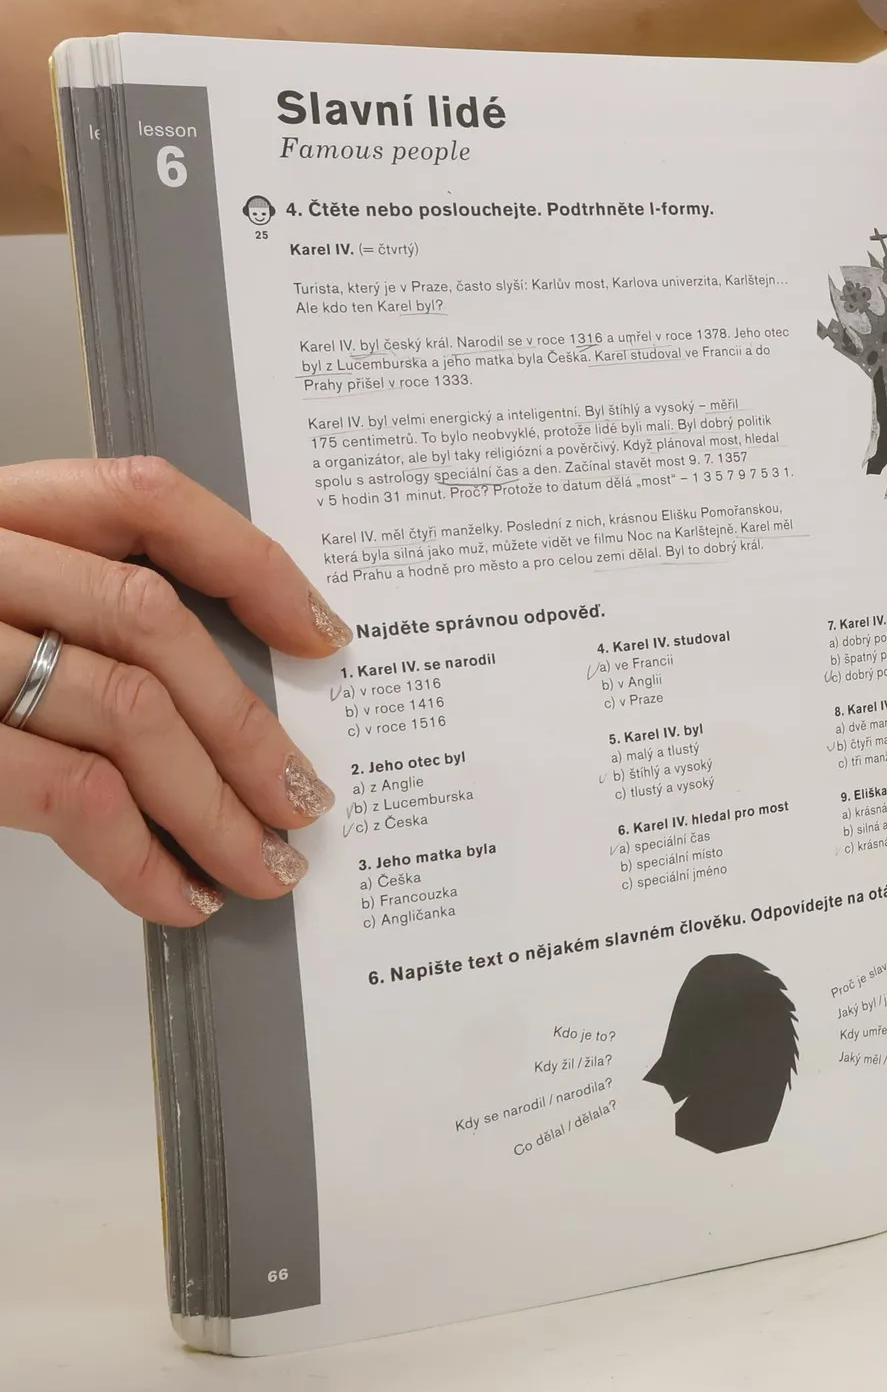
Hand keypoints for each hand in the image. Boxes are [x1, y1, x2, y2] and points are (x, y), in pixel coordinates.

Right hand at [0, 457, 350, 923]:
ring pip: (127, 708)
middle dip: (246, 724)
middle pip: (151, 621)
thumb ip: (62, 610)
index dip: (251, 561)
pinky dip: (142, 855)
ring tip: (259, 864)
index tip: (319, 633)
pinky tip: (176, 894)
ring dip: (215, 805)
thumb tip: (211, 704)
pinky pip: (71, 792)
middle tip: (301, 797)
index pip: (144, 498)